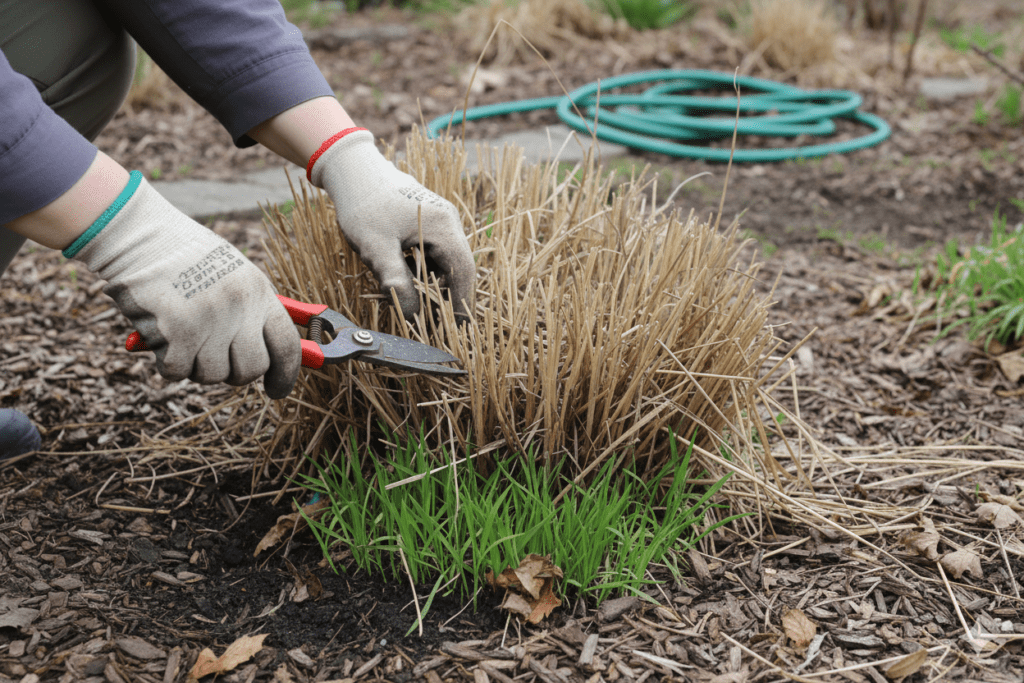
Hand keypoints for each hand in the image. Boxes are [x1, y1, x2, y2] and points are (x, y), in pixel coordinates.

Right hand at [67, 173, 300, 397]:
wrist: (140, 236)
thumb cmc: (187, 259)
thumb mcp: (234, 275)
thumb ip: (253, 315)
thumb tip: (273, 360)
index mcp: (258, 291)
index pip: (286, 345)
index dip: (285, 374)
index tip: (277, 389)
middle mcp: (238, 307)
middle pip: (251, 369)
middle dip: (235, 373)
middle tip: (218, 359)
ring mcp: (208, 320)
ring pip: (212, 375)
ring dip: (196, 365)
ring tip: (184, 334)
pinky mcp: (175, 332)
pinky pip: (177, 371)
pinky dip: (167, 362)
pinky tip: (163, 335)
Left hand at [308, 129, 474, 320]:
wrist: (352, 170)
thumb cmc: (362, 205)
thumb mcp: (376, 247)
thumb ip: (396, 282)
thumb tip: (413, 315)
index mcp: (443, 226)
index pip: (463, 272)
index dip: (460, 303)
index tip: (454, 329)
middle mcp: (449, 222)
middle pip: (457, 269)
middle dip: (446, 298)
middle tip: (431, 324)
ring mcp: (441, 221)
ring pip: (445, 263)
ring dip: (433, 286)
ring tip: (415, 305)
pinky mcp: (429, 222)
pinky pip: (434, 254)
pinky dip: (424, 272)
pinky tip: (406, 281)